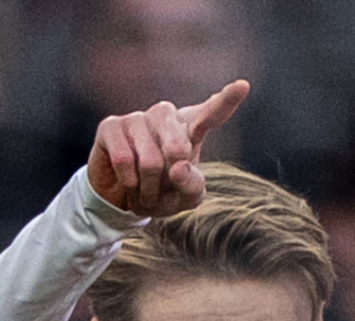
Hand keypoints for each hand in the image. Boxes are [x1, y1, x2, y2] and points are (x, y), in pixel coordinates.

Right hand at [87, 80, 249, 216]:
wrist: (123, 199)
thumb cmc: (163, 193)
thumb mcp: (186, 198)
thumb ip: (192, 186)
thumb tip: (178, 166)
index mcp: (191, 129)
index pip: (212, 114)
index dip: (227, 100)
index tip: (243, 86)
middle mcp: (166, 116)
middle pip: (178, 147)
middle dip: (170, 178)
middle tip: (163, 186)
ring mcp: (138, 118)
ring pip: (149, 161)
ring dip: (148, 187)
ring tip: (146, 189)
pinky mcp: (111, 126)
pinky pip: (124, 160)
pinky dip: (129, 182)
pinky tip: (128, 181)